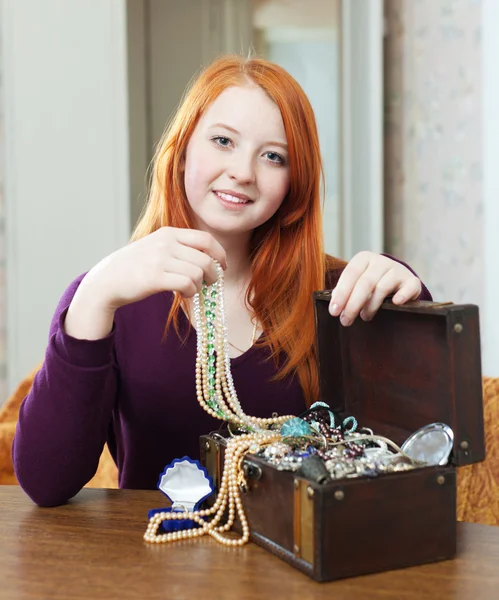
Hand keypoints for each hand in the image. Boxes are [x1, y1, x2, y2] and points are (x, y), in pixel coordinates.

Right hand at [79, 227, 226, 310]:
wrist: (107, 280)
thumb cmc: (136, 267)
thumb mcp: (156, 247)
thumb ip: (179, 248)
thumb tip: (211, 261)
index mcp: (169, 233)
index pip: (206, 239)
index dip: (220, 254)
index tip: (222, 266)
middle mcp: (166, 243)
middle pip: (206, 258)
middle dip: (214, 274)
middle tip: (210, 284)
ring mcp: (160, 259)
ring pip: (199, 273)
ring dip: (200, 285)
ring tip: (191, 289)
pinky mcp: (155, 277)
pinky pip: (187, 284)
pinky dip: (191, 292)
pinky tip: (183, 294)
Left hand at [328, 252, 421, 325]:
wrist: (400, 279)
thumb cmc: (372, 283)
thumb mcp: (357, 282)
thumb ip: (346, 290)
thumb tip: (336, 305)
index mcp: (363, 259)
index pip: (350, 274)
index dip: (341, 293)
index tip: (334, 311)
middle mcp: (381, 261)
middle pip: (365, 283)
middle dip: (353, 304)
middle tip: (346, 320)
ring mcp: (398, 270)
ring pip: (382, 287)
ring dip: (371, 306)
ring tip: (365, 317)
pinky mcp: (412, 281)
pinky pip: (407, 288)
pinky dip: (401, 296)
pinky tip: (395, 303)